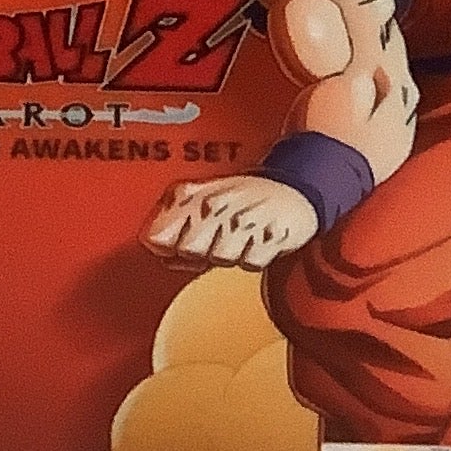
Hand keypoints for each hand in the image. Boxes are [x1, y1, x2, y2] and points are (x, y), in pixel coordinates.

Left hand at [141, 173, 320, 270]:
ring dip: (227, 254)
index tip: (168, 245)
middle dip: (197, 251)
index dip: (163, 244)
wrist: (297, 187)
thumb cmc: (248, 193)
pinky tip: (255, 243)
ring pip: (221, 258)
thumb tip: (153, 243)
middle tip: (211, 238)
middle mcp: (220, 206)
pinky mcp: (270, 239)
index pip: (161, 234)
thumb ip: (175, 213)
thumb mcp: (204, 192)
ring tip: (236, 237)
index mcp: (198, 195)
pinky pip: (251, 263)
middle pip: (190, 250)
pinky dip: (252, 258)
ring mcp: (246, 223)